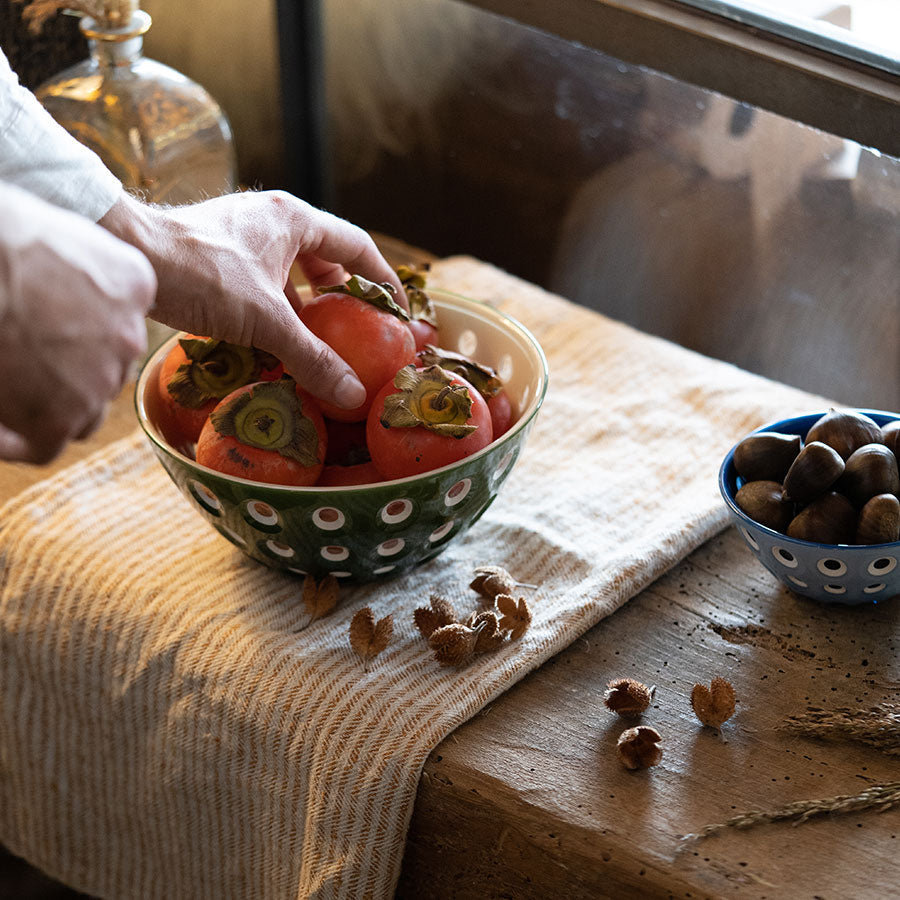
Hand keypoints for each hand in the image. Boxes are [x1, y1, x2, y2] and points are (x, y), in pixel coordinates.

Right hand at [0, 183, 155, 463]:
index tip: (41, 326)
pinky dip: (16, 440)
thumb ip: (87, 271)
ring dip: (47, 407)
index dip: (78, 331)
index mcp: (134, 285)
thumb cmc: (3, 236)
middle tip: (20, 357)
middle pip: (104, 369)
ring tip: (6, 388)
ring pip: (82, 411)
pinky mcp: (60, 418)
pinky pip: (45, 444)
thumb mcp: (67, 235)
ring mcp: (99, 380)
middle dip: (67, 370)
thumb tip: (70, 305)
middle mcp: (130, 337)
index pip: (118, 322)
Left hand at [101, 191, 405, 409]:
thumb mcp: (265, 320)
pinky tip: (273, 343)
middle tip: (359, 330)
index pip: (358, 246)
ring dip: (306, 306)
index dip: (383, 280)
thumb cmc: (201, 274)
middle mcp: (271, 220)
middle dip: (343, 296)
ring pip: (290, 272)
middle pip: (325, 258)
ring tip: (320, 343)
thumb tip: (353, 394)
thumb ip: (312, 357)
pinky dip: (275, 311)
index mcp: (294, 219)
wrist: (127, 253)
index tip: (398, 312)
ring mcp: (242, 235)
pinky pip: (262, 283)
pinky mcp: (218, 254)